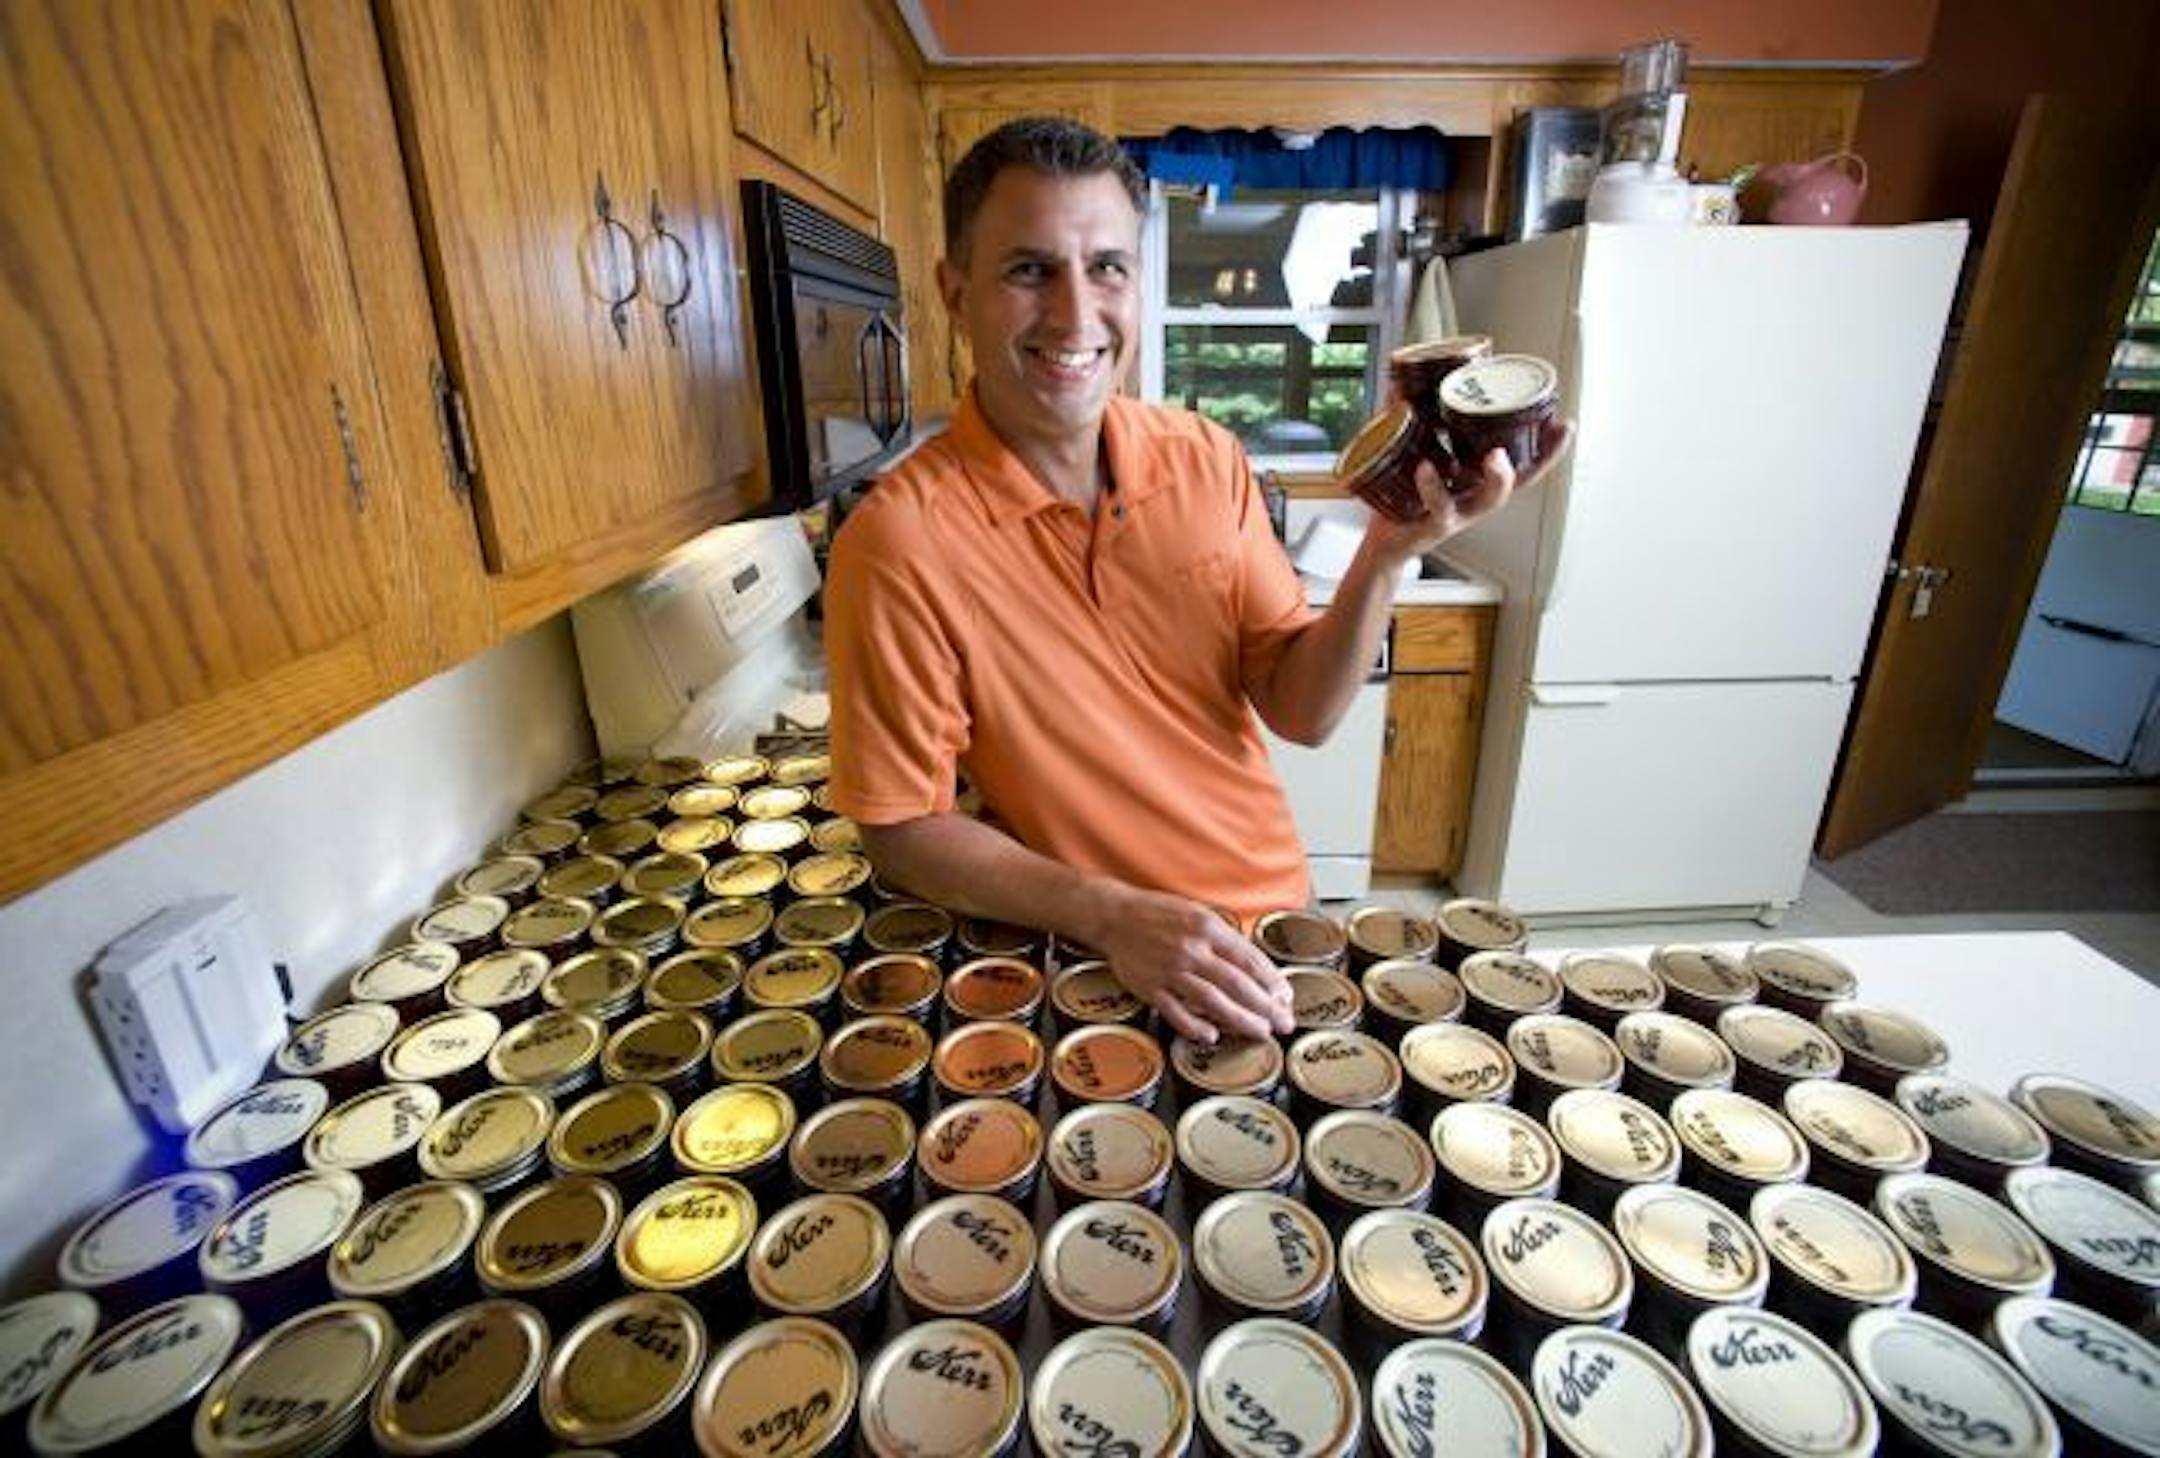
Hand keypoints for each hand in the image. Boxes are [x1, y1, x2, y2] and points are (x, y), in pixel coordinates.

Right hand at [1090, 887, 1294, 1042]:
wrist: (1115, 916)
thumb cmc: (1158, 913)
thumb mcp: (1198, 913)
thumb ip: (1224, 938)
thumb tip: (1253, 965)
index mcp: (1207, 928)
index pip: (1249, 959)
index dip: (1271, 981)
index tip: (1285, 997)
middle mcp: (1192, 950)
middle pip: (1237, 984)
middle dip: (1266, 1007)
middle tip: (1284, 1022)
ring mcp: (1170, 971)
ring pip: (1213, 1002)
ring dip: (1240, 1020)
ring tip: (1260, 1032)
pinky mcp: (1150, 988)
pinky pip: (1177, 1013)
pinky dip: (1195, 1027)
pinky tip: (1212, 1036)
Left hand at [1366, 417, 1574, 564]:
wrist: (1379, 541)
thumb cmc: (1403, 498)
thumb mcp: (1410, 454)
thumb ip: (1409, 420)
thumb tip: (1400, 379)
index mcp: (1478, 478)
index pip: (1524, 463)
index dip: (1549, 447)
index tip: (1567, 423)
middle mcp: (1476, 496)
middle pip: (1522, 479)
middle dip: (1544, 456)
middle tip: (1552, 428)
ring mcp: (1460, 512)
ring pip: (1490, 500)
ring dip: (1499, 478)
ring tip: (1495, 455)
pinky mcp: (1434, 526)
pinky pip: (1440, 509)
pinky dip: (1433, 487)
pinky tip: (1426, 468)